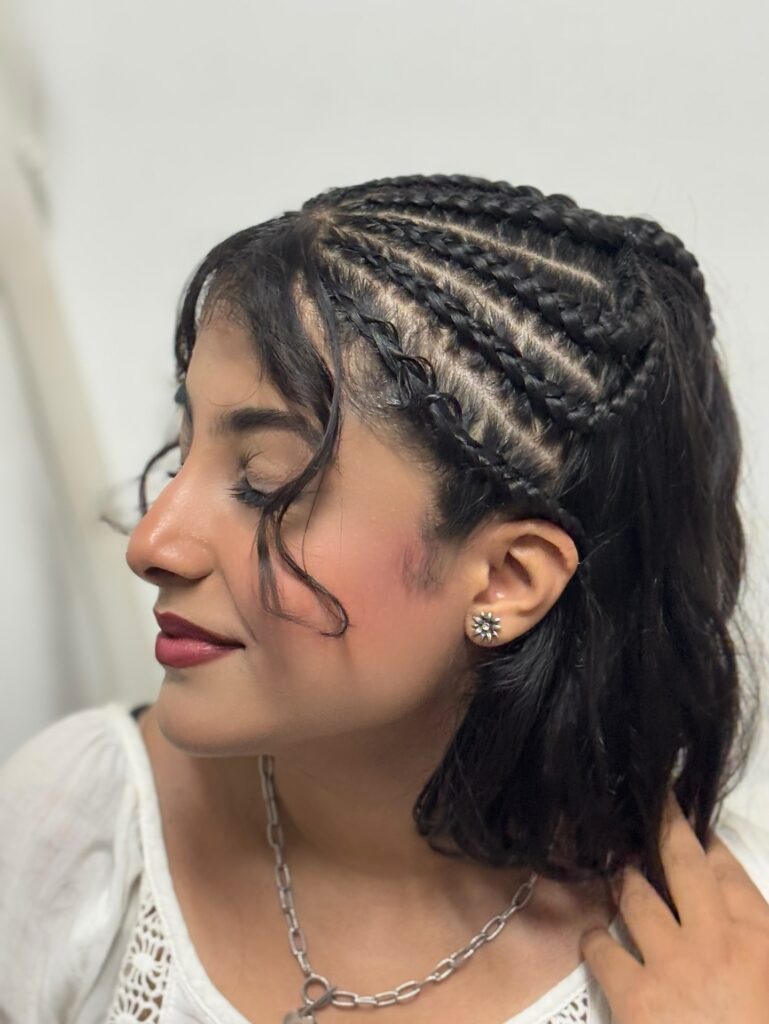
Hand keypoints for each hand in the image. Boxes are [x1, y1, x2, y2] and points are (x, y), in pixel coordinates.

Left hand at [580, 791, 768, 1022]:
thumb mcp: (767, 983)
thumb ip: (755, 945)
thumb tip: (736, 928)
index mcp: (762, 942)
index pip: (729, 872)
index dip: (706, 840)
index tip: (689, 817)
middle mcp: (717, 940)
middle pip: (682, 862)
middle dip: (663, 823)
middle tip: (650, 797)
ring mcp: (673, 964)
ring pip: (636, 896)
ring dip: (623, 880)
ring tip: (616, 869)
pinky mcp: (635, 996)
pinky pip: (602, 948)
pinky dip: (595, 940)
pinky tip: (594, 939)